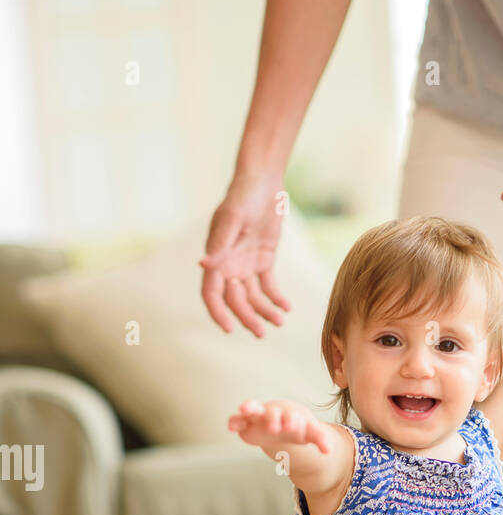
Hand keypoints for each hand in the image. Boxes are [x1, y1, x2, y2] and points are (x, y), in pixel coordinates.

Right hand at [200, 172, 291, 336]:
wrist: (263, 181)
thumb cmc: (243, 197)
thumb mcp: (233, 219)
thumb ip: (219, 244)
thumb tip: (203, 266)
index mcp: (216, 258)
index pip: (212, 293)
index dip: (218, 312)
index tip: (229, 329)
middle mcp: (229, 265)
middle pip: (235, 300)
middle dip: (247, 317)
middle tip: (262, 332)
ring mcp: (246, 264)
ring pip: (253, 297)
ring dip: (265, 311)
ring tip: (280, 321)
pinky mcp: (263, 260)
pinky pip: (268, 286)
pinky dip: (276, 298)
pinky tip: (287, 307)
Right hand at [228, 400, 331, 455]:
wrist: (284, 423)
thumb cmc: (298, 427)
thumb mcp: (309, 432)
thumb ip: (319, 439)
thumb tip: (329, 452)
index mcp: (290, 415)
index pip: (291, 417)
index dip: (292, 421)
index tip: (294, 426)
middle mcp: (273, 413)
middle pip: (272, 412)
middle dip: (273, 418)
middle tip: (275, 428)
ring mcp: (258, 417)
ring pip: (253, 409)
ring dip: (250, 408)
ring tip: (245, 408)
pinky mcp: (246, 424)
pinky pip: (237, 420)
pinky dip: (234, 421)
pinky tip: (231, 427)